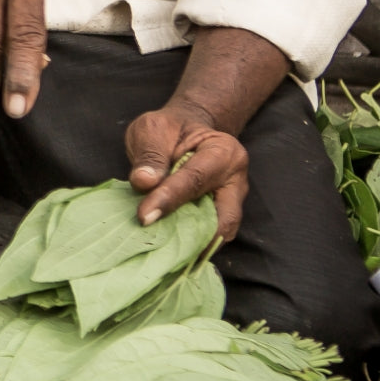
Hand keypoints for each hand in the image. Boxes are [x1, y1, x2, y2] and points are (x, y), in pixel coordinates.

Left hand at [125, 102, 248, 241]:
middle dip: (195, 237)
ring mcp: (231, 202)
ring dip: (193, 245)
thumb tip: (144, 182)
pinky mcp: (221, 216)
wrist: (186, 132)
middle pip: (223, 219)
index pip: (195, 180)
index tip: (144, 216)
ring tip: (162, 251)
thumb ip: (150, 154)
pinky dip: (191, 245)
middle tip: (160, 246)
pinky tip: (167, 250)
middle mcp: (235, 180)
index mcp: (223, 152)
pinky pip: (209, 236)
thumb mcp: (153, 129)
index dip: (169, 199)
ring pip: (219, 233)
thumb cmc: (170, 129)